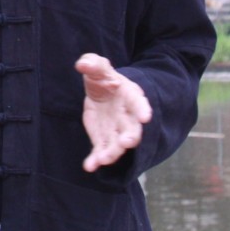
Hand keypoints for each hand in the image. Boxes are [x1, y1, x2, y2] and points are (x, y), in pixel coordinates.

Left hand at [75, 53, 151, 171]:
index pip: (138, 103)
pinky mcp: (103, 139)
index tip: (146, 117)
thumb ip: (92, 64)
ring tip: (103, 160)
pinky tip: (89, 166)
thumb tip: (83, 64)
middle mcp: (127, 117)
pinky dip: (96, 159)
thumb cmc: (103, 77)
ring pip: (117, 145)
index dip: (142, 110)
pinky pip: (101, 151)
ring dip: (112, 153)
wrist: (101, 92)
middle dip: (131, 137)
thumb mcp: (97, 66)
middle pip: (132, 129)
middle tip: (127, 143)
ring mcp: (116, 130)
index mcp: (130, 96)